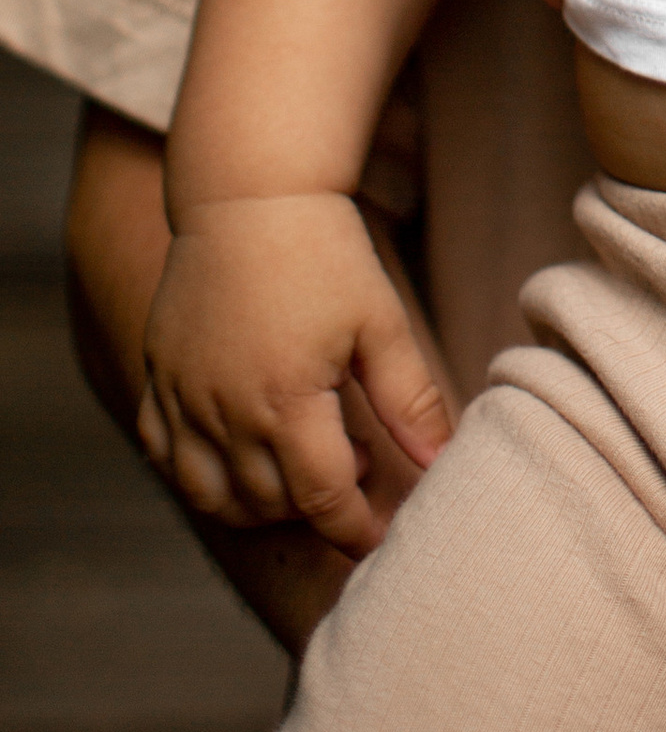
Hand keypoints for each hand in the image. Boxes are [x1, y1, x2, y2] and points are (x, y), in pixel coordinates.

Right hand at [138, 193, 453, 558]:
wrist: (249, 195)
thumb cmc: (324, 253)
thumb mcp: (380, 322)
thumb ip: (410, 400)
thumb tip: (442, 464)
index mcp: (287, 399)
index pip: (323, 498)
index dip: (356, 529)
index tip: (382, 536)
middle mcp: (225, 410)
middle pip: (270, 503)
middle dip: (318, 504)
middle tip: (354, 464)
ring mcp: (184, 398)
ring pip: (211, 496)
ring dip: (259, 502)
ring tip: (303, 457)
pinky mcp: (158, 378)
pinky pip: (165, 458)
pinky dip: (199, 476)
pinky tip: (239, 452)